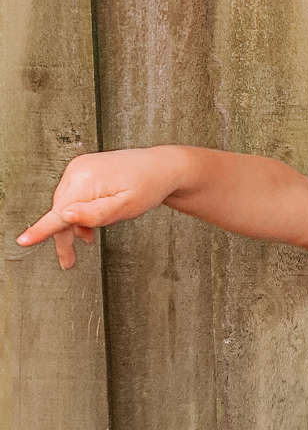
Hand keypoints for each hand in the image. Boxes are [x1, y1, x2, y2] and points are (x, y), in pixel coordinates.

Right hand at [17, 147, 185, 268]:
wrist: (161, 168)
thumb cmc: (148, 187)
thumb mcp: (127, 207)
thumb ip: (96, 214)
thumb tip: (66, 216)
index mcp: (87, 181)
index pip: (59, 212)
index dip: (42, 230)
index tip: (24, 241)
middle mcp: (78, 171)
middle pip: (61, 211)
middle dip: (65, 237)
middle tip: (69, 261)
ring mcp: (79, 168)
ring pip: (66, 205)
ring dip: (74, 225)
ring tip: (90, 238)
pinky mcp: (83, 169)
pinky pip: (73, 196)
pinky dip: (79, 212)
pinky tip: (89, 223)